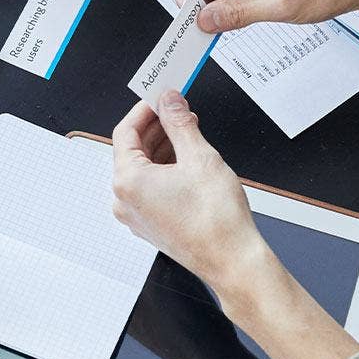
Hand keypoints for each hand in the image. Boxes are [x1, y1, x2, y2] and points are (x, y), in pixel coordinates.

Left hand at [111, 93, 270, 290]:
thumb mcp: (199, 156)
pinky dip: (165, 170)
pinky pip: (150, 188)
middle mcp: (125, 200)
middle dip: (157, 128)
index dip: (145, 110)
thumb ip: (180, 123)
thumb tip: (170, 101)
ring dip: (163, 148)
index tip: (160, 98)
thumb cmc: (217, 220)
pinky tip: (186, 159)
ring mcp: (136, 215)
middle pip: (132, 150)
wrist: (233, 261)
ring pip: (143, 170)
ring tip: (188, 133)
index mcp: (128, 181)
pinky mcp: (151, 224)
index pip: (125, 132)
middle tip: (178, 111)